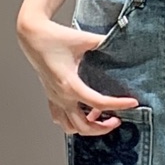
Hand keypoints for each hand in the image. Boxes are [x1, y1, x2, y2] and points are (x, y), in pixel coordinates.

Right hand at [16, 12, 138, 136]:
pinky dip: (73, 121)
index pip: (99, 103)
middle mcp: (61, 96)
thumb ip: (104, 43)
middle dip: (103, 128)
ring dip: (86, 127)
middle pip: (83, 127)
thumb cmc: (55, 37)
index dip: (118, 105)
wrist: (32, 35)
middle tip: (118, 119)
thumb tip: (119, 44)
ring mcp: (54, 98)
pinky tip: (84, 110)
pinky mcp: (50, 95)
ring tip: (101, 117)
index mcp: (70, 85)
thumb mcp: (85, 39)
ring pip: (69, 127)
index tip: (132, 103)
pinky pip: (60, 118)